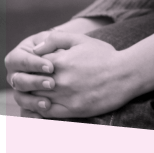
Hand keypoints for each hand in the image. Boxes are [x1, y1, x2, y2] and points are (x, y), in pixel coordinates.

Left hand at [10, 32, 133, 119]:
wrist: (126, 74)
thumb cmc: (105, 56)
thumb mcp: (82, 40)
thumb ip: (56, 39)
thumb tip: (36, 48)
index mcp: (59, 62)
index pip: (30, 67)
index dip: (28, 68)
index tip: (31, 69)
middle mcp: (59, 81)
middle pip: (29, 84)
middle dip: (27, 82)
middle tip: (29, 82)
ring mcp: (65, 97)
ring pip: (35, 99)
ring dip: (31, 96)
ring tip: (35, 92)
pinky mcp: (73, 110)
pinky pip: (47, 113)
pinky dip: (39, 110)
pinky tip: (42, 105)